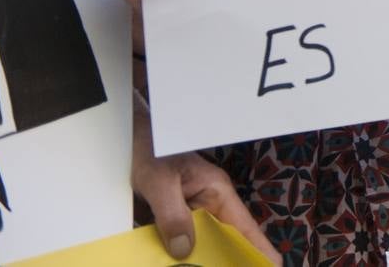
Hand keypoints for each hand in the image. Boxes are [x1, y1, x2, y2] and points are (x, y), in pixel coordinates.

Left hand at [133, 94, 277, 263]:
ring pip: (200, 245)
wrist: (129, 136)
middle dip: (227, 260)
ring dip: (199, 260)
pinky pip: (177, 242)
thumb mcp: (159, 181)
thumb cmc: (150, 148)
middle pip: (225, 242)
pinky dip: (175, 257)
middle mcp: (208, 206)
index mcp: (217, 193)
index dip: (259, 250)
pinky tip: (173, 264)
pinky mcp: (170, 219)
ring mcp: (189, 213)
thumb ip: (172, 214)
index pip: (245, 228)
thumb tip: (184, 250)